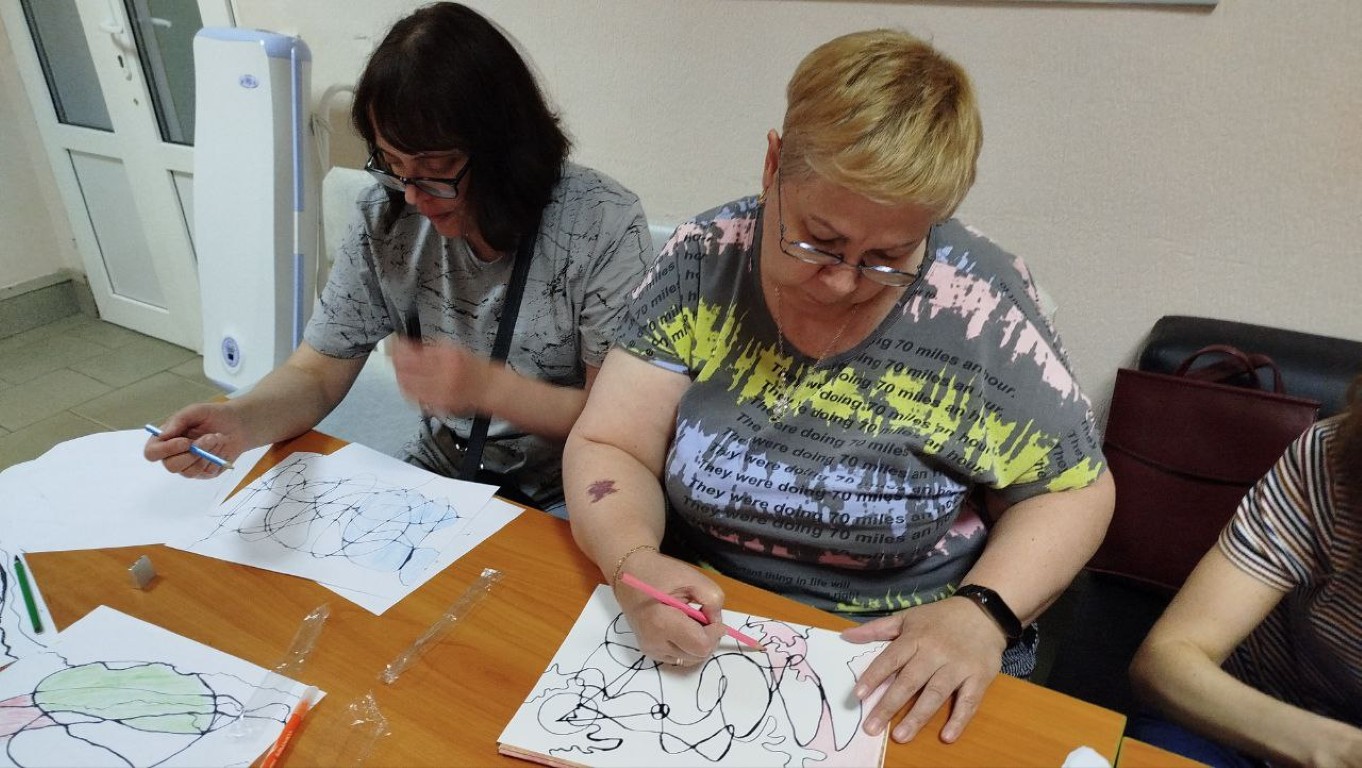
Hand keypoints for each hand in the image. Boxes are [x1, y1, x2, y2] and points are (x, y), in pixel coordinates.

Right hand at [143, 403, 247, 478]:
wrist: (238, 424)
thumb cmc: (213, 416)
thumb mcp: (196, 411)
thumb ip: (178, 420)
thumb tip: (163, 434)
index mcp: (165, 440)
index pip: (152, 453)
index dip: (165, 450)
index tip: (185, 441)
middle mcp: (173, 455)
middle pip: (170, 466)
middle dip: (192, 453)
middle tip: (209, 438)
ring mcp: (189, 466)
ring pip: (188, 471)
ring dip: (205, 454)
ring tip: (217, 438)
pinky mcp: (204, 473)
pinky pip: (205, 472)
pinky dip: (215, 458)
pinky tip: (221, 446)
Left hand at [392, 338, 493, 416]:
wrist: (490, 388)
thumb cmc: (474, 368)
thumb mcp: (454, 349)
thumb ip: (431, 348)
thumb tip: (408, 346)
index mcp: (447, 357)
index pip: (414, 352)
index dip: (399, 348)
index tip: (394, 343)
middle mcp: (442, 374)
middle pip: (407, 369)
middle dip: (396, 362)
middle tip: (392, 356)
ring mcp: (439, 391)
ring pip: (408, 385)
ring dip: (400, 376)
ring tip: (398, 370)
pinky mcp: (438, 404)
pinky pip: (415, 398)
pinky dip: (408, 390)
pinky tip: (407, 385)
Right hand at [612, 550, 726, 666]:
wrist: (629, 576)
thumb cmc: (660, 574)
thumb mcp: (692, 578)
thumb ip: (712, 599)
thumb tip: (716, 621)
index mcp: (663, 623)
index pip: (701, 645)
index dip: (714, 633)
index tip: (713, 617)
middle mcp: (654, 643)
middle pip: (697, 655)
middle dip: (708, 637)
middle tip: (703, 616)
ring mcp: (651, 650)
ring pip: (690, 659)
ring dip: (698, 643)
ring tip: (692, 621)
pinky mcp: (650, 652)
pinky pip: (679, 657)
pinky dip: (687, 646)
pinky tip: (683, 628)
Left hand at [842, 595, 1007, 743]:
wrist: (983, 611)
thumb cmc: (940, 618)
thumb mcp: (907, 617)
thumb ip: (876, 629)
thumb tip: (845, 636)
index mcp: (916, 637)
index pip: (890, 659)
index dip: (874, 677)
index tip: (858, 696)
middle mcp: (935, 652)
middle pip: (910, 681)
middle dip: (889, 705)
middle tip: (872, 727)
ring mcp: (958, 666)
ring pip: (936, 693)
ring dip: (917, 716)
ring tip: (900, 736)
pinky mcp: (979, 677)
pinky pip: (969, 701)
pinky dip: (959, 719)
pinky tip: (946, 736)